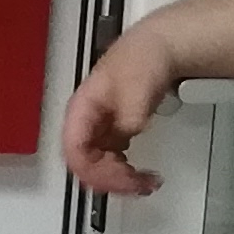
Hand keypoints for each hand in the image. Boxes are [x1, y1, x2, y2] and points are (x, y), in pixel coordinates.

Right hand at [58, 25, 181, 197]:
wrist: (158, 48)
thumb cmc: (141, 59)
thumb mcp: (136, 90)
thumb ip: (128, 118)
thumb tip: (126, 135)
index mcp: (81, 110)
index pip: (75, 151)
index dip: (95, 170)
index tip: (122, 177)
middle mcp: (85, 123)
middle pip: (84, 165)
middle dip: (111, 180)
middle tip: (138, 185)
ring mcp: (98, 129)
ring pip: (97, 167)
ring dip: (118, 181)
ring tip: (144, 183)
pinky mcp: (112, 133)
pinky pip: (110, 162)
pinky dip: (124, 173)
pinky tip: (139, 174)